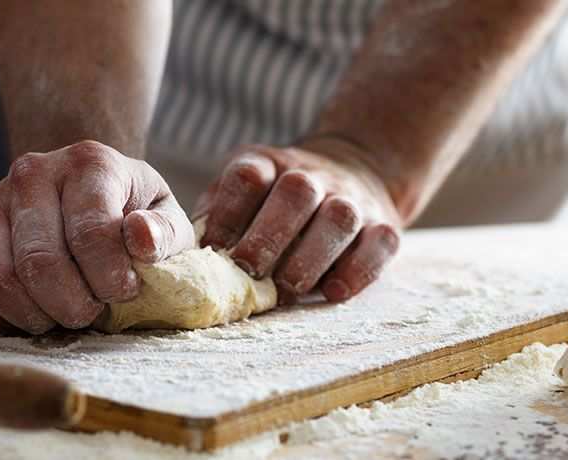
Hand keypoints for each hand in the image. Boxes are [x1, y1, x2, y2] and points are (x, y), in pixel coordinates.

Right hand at [0, 141, 193, 333]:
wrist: (85, 195)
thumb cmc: (131, 215)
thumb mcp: (166, 220)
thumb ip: (163, 232)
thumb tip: (141, 238)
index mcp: (88, 162)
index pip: (90, 233)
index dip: (110, 279)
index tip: (125, 292)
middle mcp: (30, 173)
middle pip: (39, 263)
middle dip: (72, 306)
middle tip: (92, 312)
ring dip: (33, 316)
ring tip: (62, 314)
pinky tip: (22, 319)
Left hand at [196, 141, 400, 303]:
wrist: (358, 167)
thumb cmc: (278, 198)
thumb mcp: (244, 191)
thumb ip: (216, 215)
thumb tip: (182, 253)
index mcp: (271, 165)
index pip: (249, 176)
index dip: (228, 211)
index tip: (213, 246)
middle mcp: (314, 176)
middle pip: (297, 193)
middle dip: (270, 234)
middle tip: (248, 269)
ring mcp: (352, 199)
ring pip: (339, 218)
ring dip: (311, 256)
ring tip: (287, 288)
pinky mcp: (384, 225)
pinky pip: (379, 245)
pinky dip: (358, 271)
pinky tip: (332, 292)